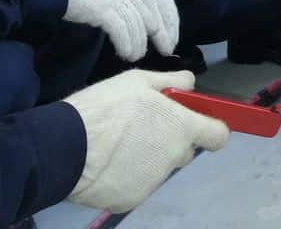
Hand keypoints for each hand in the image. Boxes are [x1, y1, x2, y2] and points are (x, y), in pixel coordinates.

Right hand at [61, 0, 152, 61]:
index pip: (139, 5)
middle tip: (145, 51)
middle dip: (147, 35)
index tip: (152, 34)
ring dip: (136, 43)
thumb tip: (106, 19)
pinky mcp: (102, 10)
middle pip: (141, 15)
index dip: (147, 20)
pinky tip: (125, 53)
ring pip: (133, 24)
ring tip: (134, 57)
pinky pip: (120, 30)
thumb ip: (101, 3)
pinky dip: (125, 43)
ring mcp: (111, 0)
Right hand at [65, 70, 228, 212]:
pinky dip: (127, 176)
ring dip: (148, 158)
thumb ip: (171, 81)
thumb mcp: (138, 80)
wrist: (63, 147)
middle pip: (184, 151)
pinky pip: (137, 185)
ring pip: (159, 168)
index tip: (196, 124)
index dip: (210, 128)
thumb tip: (190, 83)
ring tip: (118, 146)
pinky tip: (106, 164)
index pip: (218, 135)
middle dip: (171, 141)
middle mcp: (175, 157)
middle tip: (143, 130)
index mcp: (183, 128)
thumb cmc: (105, 107)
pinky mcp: (131, 200)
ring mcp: (154, 182)